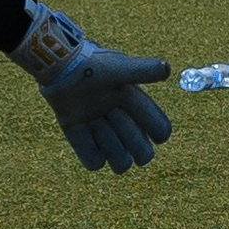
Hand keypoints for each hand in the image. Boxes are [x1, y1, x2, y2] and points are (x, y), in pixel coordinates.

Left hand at [11, 0, 171, 172]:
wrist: (60, 67)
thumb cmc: (91, 65)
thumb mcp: (118, 67)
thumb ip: (143, 71)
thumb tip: (168, 69)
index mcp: (138, 107)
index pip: (161, 132)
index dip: (153, 127)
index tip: (134, 106)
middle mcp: (125, 125)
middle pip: (144, 155)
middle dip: (129, 135)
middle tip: (111, 112)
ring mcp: (105, 136)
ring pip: (121, 164)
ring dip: (109, 143)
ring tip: (94, 120)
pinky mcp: (84, 143)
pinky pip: (94, 163)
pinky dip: (88, 150)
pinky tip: (80, 126)